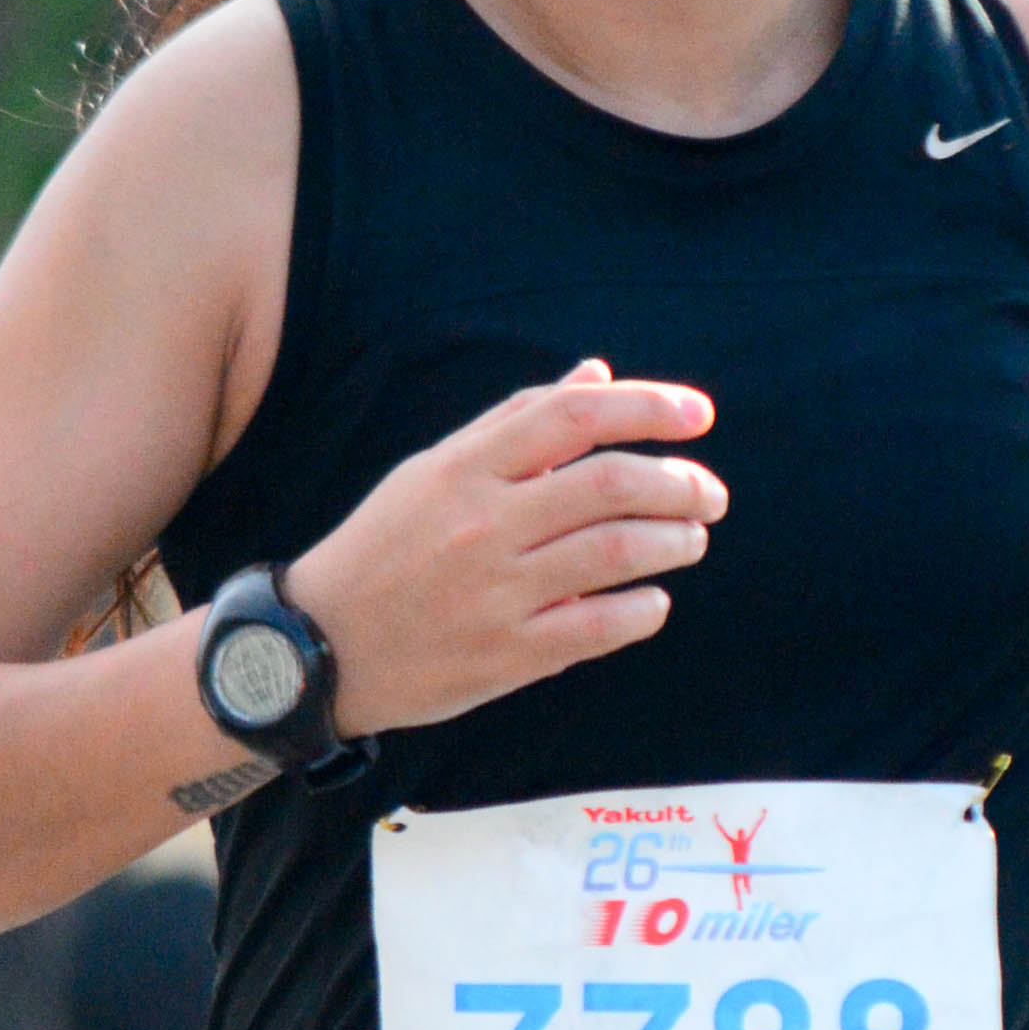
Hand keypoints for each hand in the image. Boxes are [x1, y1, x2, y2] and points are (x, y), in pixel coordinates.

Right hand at [286, 361, 723, 734]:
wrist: (319, 647)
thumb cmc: (385, 549)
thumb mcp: (434, 471)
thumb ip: (515, 422)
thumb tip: (596, 374)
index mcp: (465, 468)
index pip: (575, 416)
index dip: (649, 407)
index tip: (700, 415)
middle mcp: (484, 524)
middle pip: (612, 484)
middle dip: (681, 483)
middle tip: (709, 493)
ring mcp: (497, 592)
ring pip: (618, 552)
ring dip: (675, 541)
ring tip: (691, 539)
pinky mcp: (508, 655)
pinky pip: (601, 627)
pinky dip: (646, 609)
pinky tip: (654, 600)